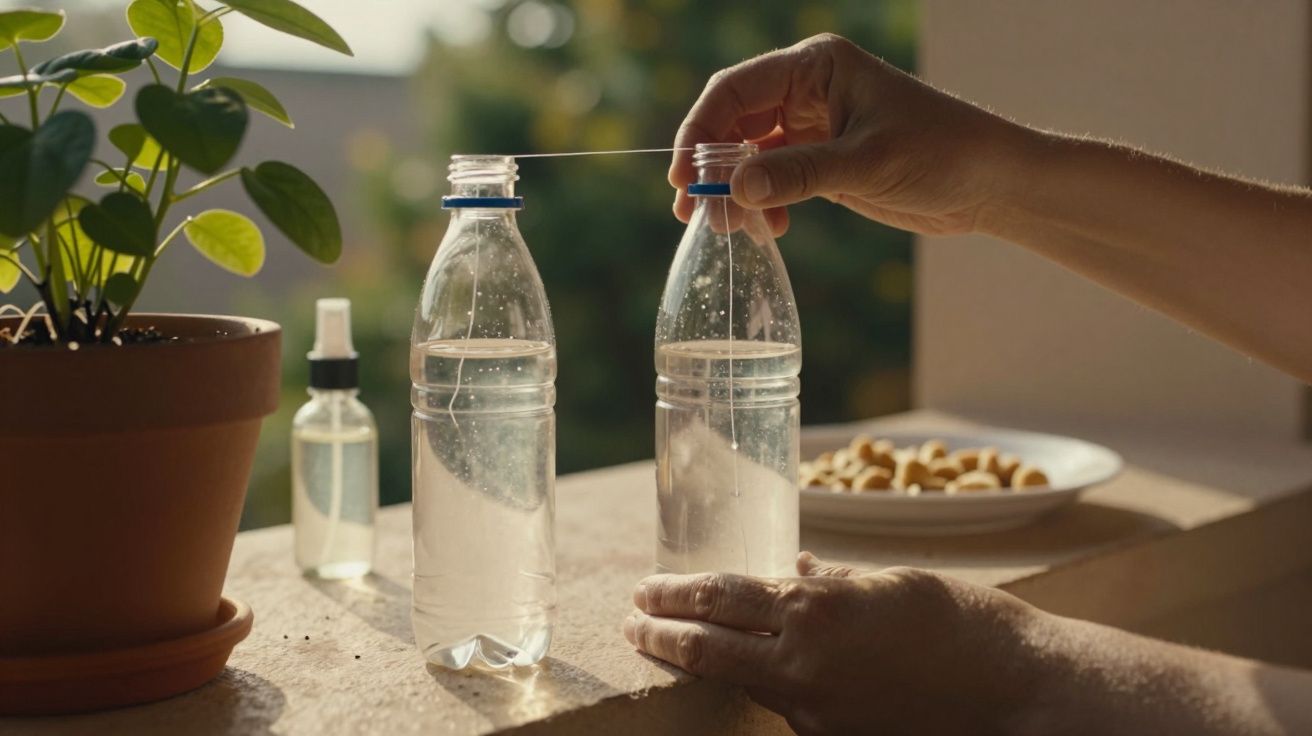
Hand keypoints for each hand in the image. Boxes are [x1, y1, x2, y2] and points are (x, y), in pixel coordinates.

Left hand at [623, 553, 1046, 734]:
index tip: (644, 593)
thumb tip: (796, 572)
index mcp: (817, 609)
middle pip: (707, 650)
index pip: (718, 599)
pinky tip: (778, 672)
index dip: (672, 597)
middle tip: (634, 622)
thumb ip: (836, 582)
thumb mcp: (896, 585)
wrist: (1021, 695)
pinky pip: (793, 708)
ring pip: (747, 683)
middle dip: (661, 635)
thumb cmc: (968, 626)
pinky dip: (777, 685)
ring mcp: (816, 712)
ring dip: (712, 662)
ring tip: (684, 645)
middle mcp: (805, 664)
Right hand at [669, 33, 1031, 236]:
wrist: (990, 182)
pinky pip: (773, 177)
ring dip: (733, 191)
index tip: (682, 179)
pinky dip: (762, 203)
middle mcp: (808, 89)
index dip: (699, 132)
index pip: (734, 91)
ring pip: (749, 154)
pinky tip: (770, 229)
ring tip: (728, 229)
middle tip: (694, 213)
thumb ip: (798, 174)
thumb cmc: (940, 153)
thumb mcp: (865, 163)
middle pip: (733, 122)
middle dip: (711, 167)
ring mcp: (814, 125)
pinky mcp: (823, 160)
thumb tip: (736, 190)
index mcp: (815, 67)